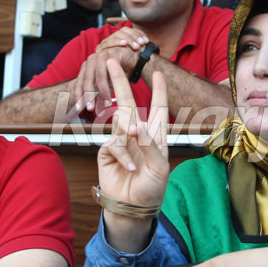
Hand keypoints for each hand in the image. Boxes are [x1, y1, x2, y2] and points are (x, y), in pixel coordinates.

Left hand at [73, 28, 143, 113]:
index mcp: (87, 67)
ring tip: (107, 105)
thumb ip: (101, 96)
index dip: (79, 96)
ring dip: (102, 92)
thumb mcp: (108, 86)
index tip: (79, 109)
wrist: (133, 57)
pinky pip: (110, 70)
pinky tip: (115, 93)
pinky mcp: (112, 54)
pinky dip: (112, 82)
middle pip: (86, 80)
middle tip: (90, 109)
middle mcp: (91, 61)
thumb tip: (98, 112)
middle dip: (88, 96)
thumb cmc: (118, 71)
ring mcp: (101, 56)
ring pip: (99, 76)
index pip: (79, 83)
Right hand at [97, 57, 168, 207]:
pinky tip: (129, 167)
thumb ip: (150, 144)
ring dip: (127, 134)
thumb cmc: (152, 187)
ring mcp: (121, 141)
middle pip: (128, 102)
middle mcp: (137, 134)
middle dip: (120, 81)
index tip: (157, 71)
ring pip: (119, 123)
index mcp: (155, 134)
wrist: (133, 206)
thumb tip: (136, 125)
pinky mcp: (108, 151)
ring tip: (135, 151)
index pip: (157, 106)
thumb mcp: (160, 166)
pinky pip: (113, 144)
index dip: (158, 89)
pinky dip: (122, 155)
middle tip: (111, 61)